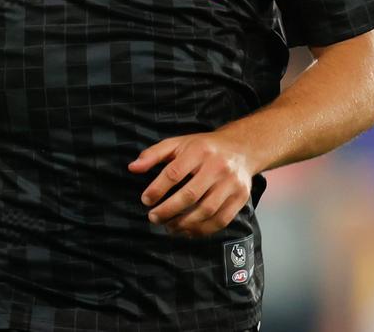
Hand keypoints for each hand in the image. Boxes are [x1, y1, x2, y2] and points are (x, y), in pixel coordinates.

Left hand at [128, 129, 252, 236]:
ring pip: (206, 210)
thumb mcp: (178, 143)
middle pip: (190, 194)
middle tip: (153, 218)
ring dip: (184, 224)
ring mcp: (231, 183)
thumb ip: (154, 154)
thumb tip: (132, 168)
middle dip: (168, 210)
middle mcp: (217, 166)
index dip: (157, 189)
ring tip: (169, 226)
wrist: (241, 148)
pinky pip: (220, 220)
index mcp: (199, 150)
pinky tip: (187, 230)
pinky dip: (202, 230)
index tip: (145, 200)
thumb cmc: (204, 147)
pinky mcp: (240, 197)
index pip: (174, 173)